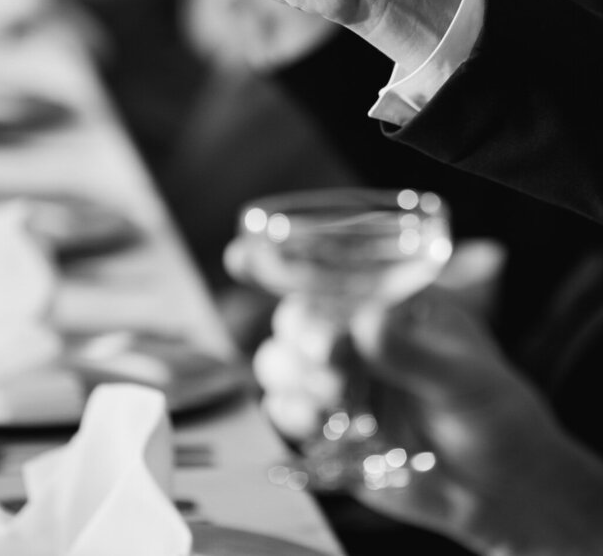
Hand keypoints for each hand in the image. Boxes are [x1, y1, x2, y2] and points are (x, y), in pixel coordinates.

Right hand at [241, 241, 602, 555]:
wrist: (499, 489)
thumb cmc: (494, 413)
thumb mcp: (466, 377)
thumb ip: (413, 354)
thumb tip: (367, 324)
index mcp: (388, 301)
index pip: (328, 270)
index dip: (282, 260)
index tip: (244, 256)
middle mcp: (355, 333)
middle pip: (294, 315)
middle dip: (302, 332)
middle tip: (331, 355)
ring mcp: (339, 379)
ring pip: (279, 361)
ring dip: (297, 375)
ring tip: (339, 394)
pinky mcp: (329, 427)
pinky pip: (286, 411)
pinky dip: (293, 414)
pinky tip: (320, 421)